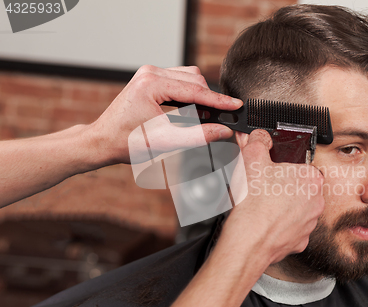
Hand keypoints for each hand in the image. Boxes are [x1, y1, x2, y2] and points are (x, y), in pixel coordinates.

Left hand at [87, 65, 242, 164]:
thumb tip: (223, 130)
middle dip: (209, 98)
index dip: (219, 100)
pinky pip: (178, 80)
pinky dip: (189, 94)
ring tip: (206, 116)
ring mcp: (148, 74)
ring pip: (188, 77)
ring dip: (200, 95)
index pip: (195, 89)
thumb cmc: (126, 143)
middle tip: (219, 119)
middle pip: (194, 79)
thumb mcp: (166, 142)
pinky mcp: (149, 79)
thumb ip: (198, 136)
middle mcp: (150, 73)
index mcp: (151, 84)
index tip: (236, 105)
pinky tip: (193, 109)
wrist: (102, 142)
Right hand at [222, 130, 324, 265]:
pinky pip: (291, 229)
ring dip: (283, 208)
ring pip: (297, 209)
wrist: (248, 240)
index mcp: (311, 178)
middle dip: (284, 188)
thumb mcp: (251, 159)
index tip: (272, 173)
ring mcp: (310, 223)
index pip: (301, 166)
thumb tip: (260, 137)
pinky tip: (266, 223)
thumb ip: (258, 141)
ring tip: (264, 207)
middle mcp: (316, 201)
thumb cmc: (254, 203)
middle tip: (265, 190)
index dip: (283, 168)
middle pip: (300, 188)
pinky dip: (280, 227)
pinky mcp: (300, 241)